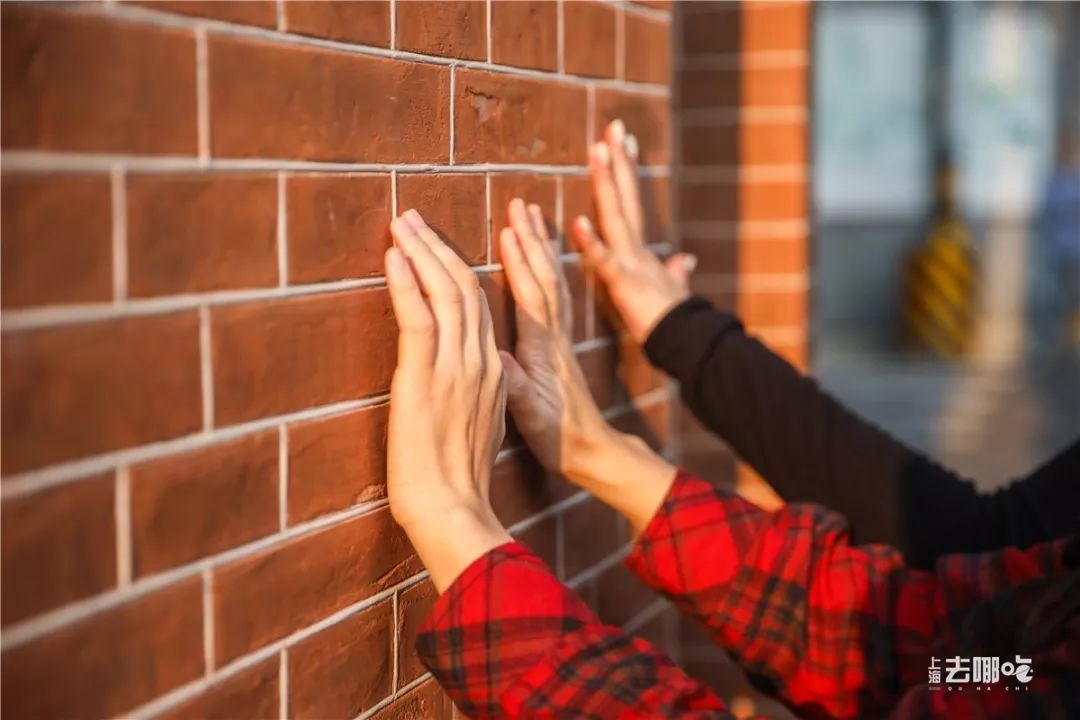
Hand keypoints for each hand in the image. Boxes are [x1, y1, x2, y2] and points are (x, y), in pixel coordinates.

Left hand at [385, 209, 510, 591]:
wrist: (453, 509)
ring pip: (445, 292)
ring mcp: (456, 367)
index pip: (480, 306)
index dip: (458, 269)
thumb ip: (481, 393)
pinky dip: (406, 282)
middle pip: (465, 287)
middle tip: (413, 217)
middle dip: (438, 246)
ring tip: (401, 222)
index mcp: (494, 372)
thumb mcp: (481, 428)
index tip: (438, 243)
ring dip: (421, 251)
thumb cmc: (459, 479)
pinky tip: (393, 255)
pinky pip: (419, 317)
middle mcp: (481, 361)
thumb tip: (478, 376)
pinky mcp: (425, 378)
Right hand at [497, 199, 614, 481]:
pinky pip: (555, 294)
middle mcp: (555, 336)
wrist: (591, 450)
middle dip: (531, 238)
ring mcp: (560, 337)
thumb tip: (495, 354)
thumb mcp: (528, 414)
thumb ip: (514, 384)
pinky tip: (541, 255)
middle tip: (520, 203)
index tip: (509, 229)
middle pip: (545, 277)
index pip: (533, 297)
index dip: (521, 263)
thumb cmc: (557, 436)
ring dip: (541, 245)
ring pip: (553, 280)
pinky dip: (547, 266)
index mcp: (544, 350)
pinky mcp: (560, 343)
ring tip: (531, 215)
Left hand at [574, 119, 695, 343]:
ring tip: (597, 151)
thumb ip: (676, 273)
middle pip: (624, 198)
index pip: (631, 203)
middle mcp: (635, 250)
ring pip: (615, 216)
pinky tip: (578, 221)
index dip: (626, 173)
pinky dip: (592, 242)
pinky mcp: (624, 284)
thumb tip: (685, 259)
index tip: (622, 142)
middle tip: (612, 126)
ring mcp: (631, 263)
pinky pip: (604, 261)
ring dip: (606, 183)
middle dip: (618, 162)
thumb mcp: (672, 292)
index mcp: (640, 251)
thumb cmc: (671, 324)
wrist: (683, 347)